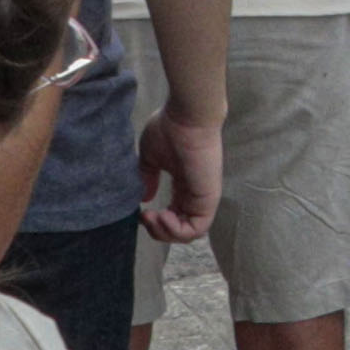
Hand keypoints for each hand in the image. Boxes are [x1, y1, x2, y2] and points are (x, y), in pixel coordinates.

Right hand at [139, 102, 224, 244]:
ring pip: (189, 233)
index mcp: (183, 185)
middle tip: (145, 218)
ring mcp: (203, 197)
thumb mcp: (151, 157)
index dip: (156, 222)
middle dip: (159, 231)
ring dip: (166, 233)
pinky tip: (163, 215)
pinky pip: (197, 228)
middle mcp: (194, 194)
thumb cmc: (170, 129)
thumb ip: (148, 177)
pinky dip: (177, 230)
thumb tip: (144, 198)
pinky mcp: (208, 198)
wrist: (186, 116)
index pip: (174, 215)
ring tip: (153, 218)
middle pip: (181, 229)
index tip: (141, 212)